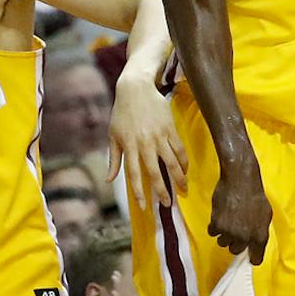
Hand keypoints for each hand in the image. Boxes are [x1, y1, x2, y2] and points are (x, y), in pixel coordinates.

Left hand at [108, 73, 188, 209]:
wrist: (136, 88)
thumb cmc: (122, 112)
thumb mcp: (113, 134)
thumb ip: (114, 158)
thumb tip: (109, 179)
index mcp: (128, 146)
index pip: (133, 174)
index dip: (139, 192)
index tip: (144, 207)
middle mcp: (144, 143)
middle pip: (155, 172)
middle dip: (162, 190)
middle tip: (167, 204)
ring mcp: (159, 136)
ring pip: (172, 162)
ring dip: (178, 178)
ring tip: (183, 190)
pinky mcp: (170, 129)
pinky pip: (179, 149)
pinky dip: (183, 162)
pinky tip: (185, 171)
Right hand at [209, 156, 272, 263]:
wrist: (240, 181)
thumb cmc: (255, 196)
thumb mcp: (266, 216)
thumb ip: (260, 232)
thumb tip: (255, 243)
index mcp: (260, 236)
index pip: (256, 259)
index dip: (252, 257)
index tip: (250, 256)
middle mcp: (245, 238)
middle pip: (236, 251)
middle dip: (236, 242)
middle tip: (236, 230)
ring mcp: (230, 232)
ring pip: (223, 243)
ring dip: (225, 235)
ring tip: (229, 221)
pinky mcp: (217, 225)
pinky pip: (212, 233)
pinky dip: (215, 227)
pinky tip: (221, 217)